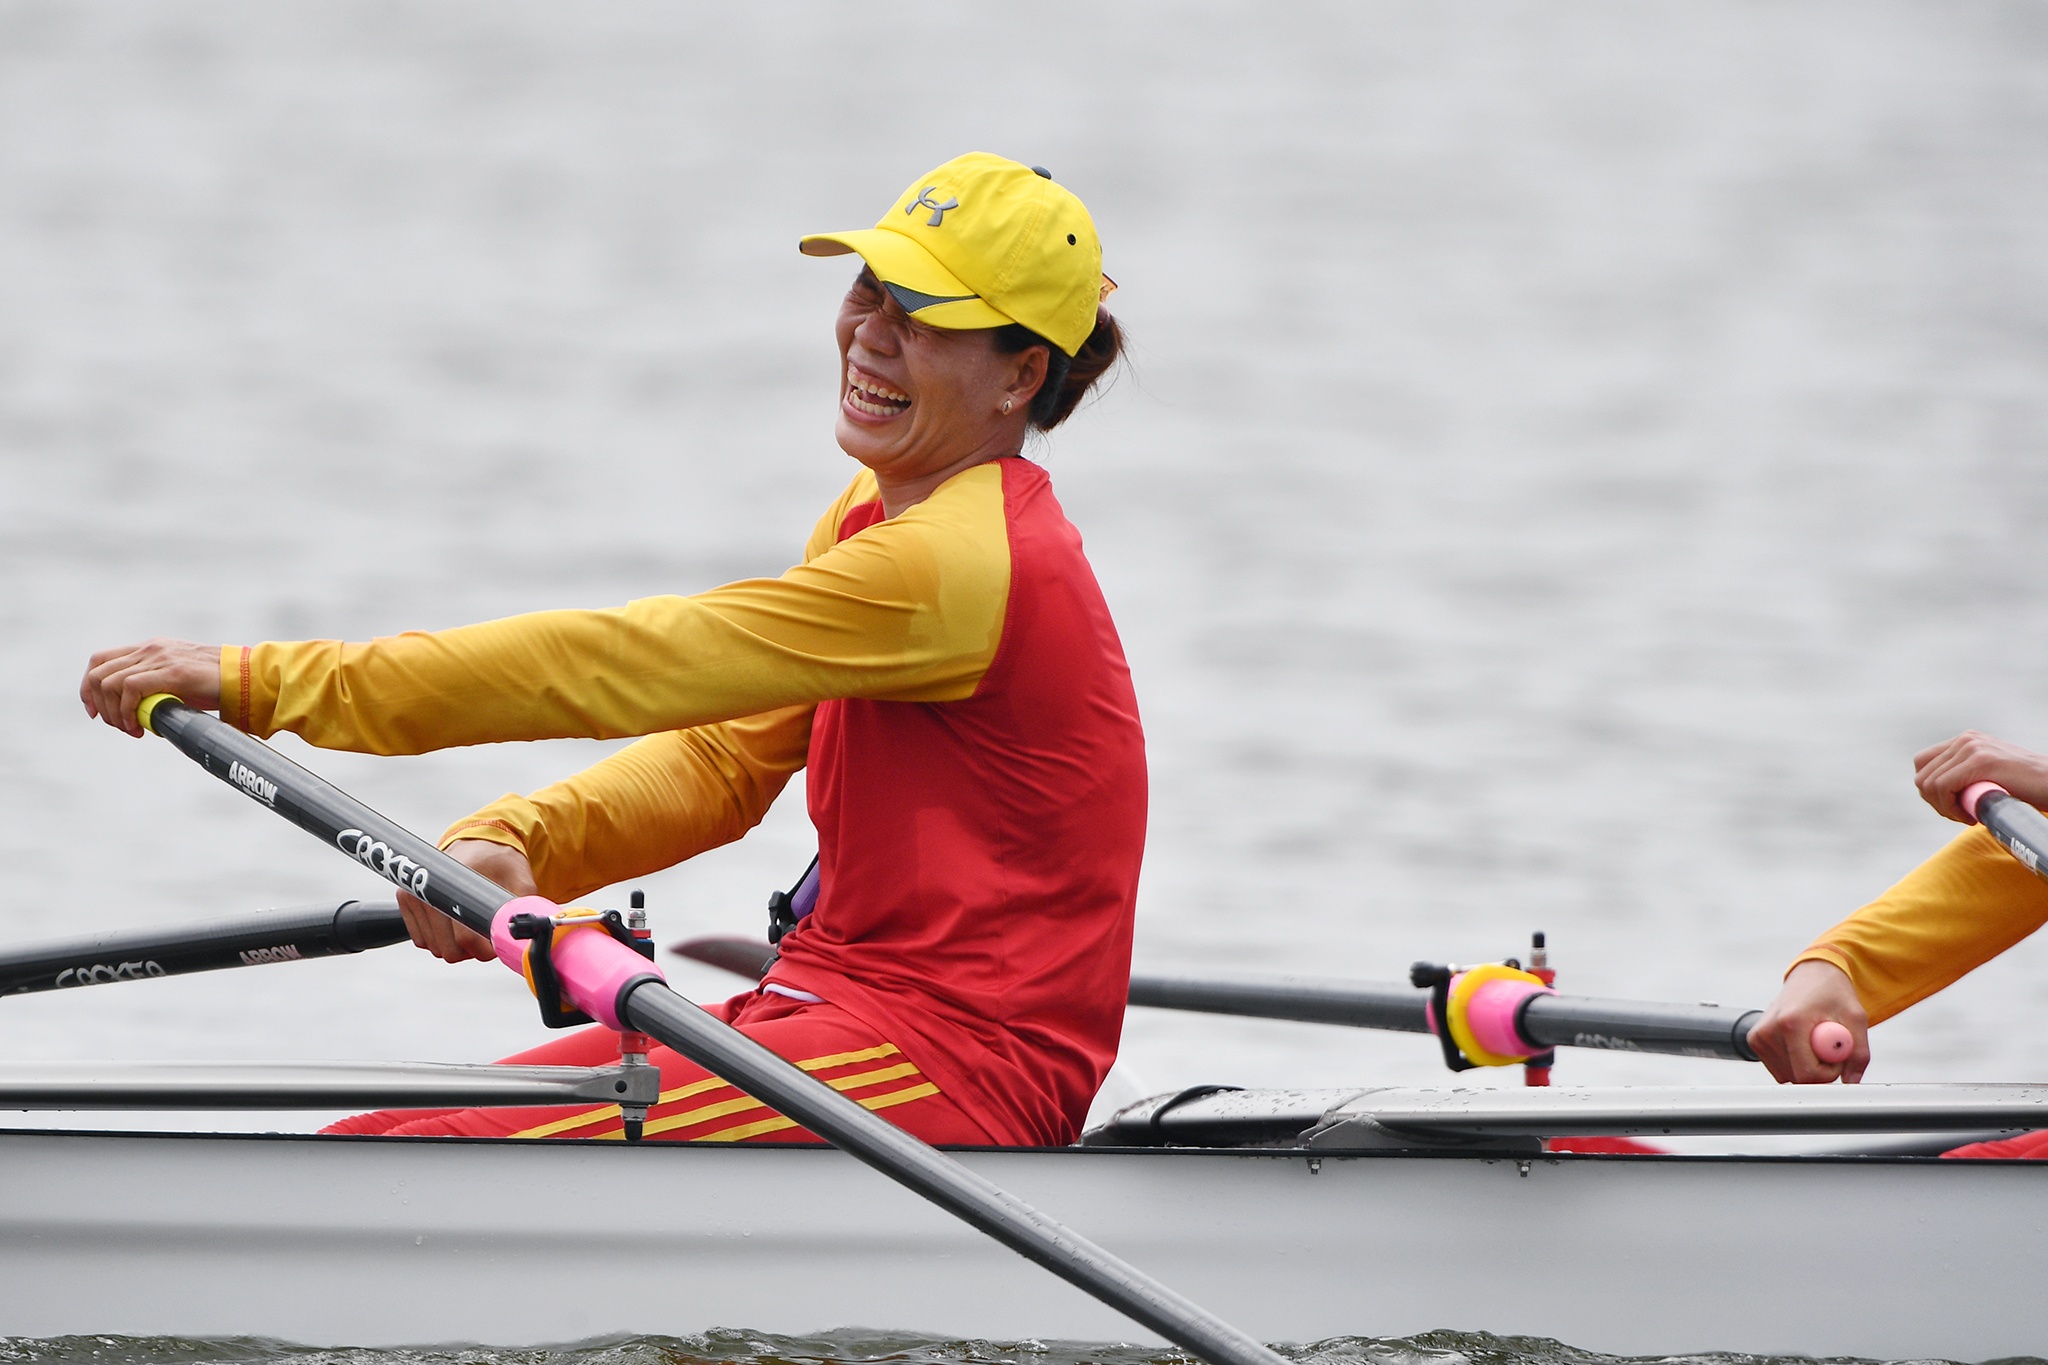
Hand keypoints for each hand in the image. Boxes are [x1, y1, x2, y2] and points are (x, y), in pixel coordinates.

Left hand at [80, 639, 224, 736]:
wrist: (247, 677)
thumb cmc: (217, 683)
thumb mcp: (179, 680)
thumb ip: (157, 686)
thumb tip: (140, 712)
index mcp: (150, 648)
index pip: (100, 660)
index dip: (89, 687)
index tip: (95, 711)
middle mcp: (150, 649)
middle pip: (99, 673)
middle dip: (100, 705)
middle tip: (118, 726)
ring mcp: (159, 658)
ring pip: (110, 683)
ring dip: (114, 712)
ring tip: (131, 728)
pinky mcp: (171, 672)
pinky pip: (130, 689)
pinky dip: (128, 711)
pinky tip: (139, 726)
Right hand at [398, 839, 533, 964]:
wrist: (478, 842)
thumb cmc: (501, 861)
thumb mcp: (522, 880)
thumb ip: (523, 908)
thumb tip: (525, 934)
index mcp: (459, 882)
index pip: (464, 936)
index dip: (484, 949)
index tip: (495, 944)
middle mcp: (431, 889)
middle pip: (448, 948)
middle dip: (471, 949)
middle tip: (485, 933)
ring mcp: (414, 894)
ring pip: (434, 947)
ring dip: (454, 945)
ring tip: (471, 924)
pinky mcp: (405, 899)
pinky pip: (422, 940)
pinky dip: (439, 938)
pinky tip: (454, 923)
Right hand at [1750, 959, 1870, 1083]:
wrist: (1811, 974)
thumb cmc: (1832, 993)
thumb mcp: (1856, 1018)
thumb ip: (1859, 1053)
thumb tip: (1852, 1080)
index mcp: (1791, 1023)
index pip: (1807, 1073)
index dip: (1829, 1072)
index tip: (1837, 1055)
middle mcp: (1768, 1029)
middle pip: (1797, 1077)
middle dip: (1819, 1069)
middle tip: (1827, 1045)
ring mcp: (1759, 1036)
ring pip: (1788, 1076)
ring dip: (1806, 1065)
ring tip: (1814, 1040)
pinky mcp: (1755, 1040)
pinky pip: (1780, 1068)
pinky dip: (1794, 1062)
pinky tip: (1800, 1042)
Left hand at [1913, 731, 2047, 823]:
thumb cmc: (2026, 787)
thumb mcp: (1989, 776)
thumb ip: (1964, 776)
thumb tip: (1932, 793)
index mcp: (1965, 741)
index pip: (1923, 763)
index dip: (1929, 790)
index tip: (1950, 806)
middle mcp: (1965, 740)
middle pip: (1922, 775)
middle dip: (1935, 802)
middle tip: (1959, 815)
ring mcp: (1971, 747)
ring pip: (1929, 783)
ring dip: (1943, 808)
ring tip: (1968, 816)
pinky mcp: (1980, 760)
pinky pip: (1943, 787)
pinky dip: (1951, 808)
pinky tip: (1971, 816)